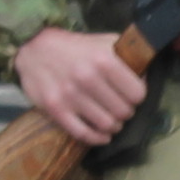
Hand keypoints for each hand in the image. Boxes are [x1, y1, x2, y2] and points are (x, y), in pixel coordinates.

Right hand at [16, 26, 146, 147]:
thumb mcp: (104, 42)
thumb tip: (145, 74)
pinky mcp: (57, 110)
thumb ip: (127, 56)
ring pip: (107, 125)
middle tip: (121, 108)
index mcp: (104, 59)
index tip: (132, 95)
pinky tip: (103, 135)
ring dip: (114, 126)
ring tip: (112, 120)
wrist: (35, 49)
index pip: (137, 93)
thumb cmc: (75, 47)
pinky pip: (84, 134)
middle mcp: (88, 77)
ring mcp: (71, 96)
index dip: (137, 95)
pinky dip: (98, 138)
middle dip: (126, 112)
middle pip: (124, 112)